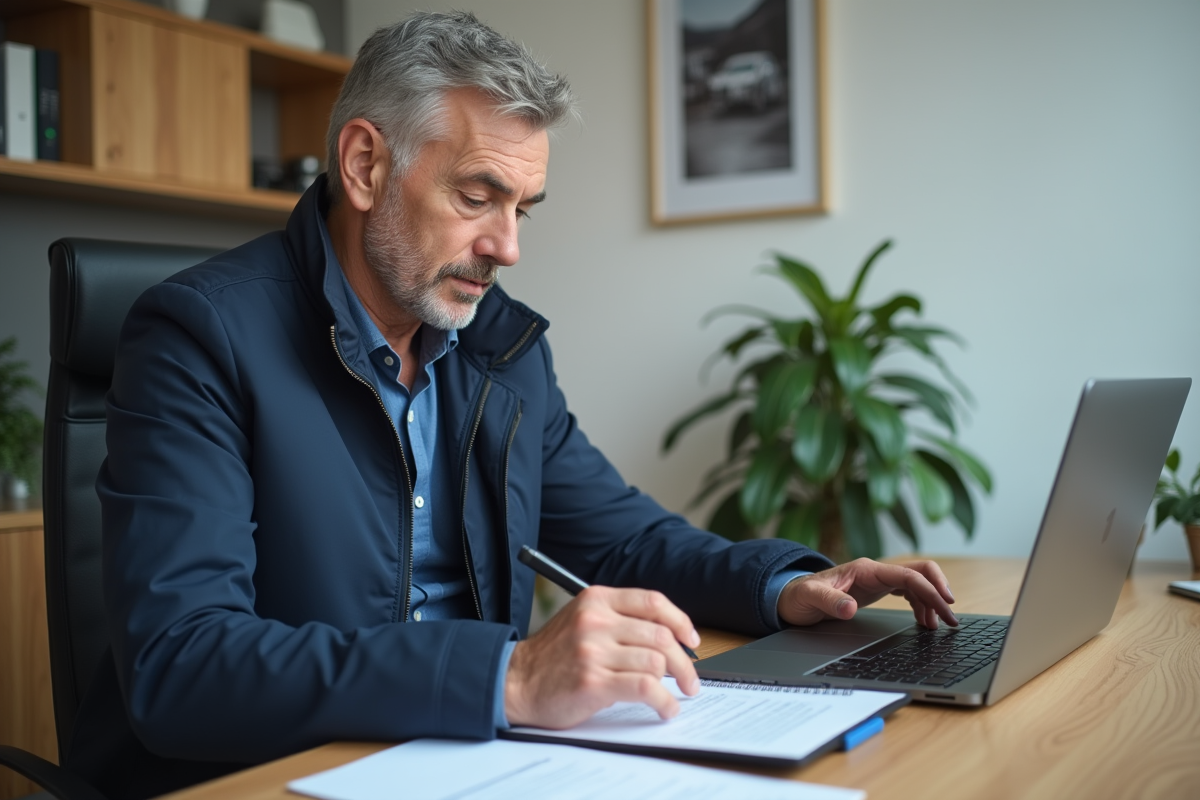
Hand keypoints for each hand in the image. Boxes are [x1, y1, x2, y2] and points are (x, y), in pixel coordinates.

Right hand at [504, 586, 700, 728]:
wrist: (516, 681)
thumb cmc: (553, 655)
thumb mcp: (582, 620)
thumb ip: (618, 619)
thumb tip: (668, 636)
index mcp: (596, 599)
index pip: (653, 602)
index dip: (680, 621)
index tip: (691, 640)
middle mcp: (595, 621)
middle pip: (660, 635)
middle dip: (684, 661)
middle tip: (690, 679)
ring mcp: (593, 651)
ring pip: (656, 662)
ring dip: (675, 683)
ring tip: (675, 696)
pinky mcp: (593, 682)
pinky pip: (645, 687)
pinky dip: (663, 701)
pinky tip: (664, 708)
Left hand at [778, 558, 957, 628]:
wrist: (791, 597)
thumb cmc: (799, 596)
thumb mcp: (810, 599)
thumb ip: (829, 602)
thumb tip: (850, 608)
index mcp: (865, 570)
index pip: (907, 574)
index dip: (930, 587)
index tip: (946, 604)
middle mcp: (875, 571)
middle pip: (920, 572)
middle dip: (939, 592)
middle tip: (951, 618)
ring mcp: (878, 579)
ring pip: (918, 583)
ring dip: (932, 602)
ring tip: (939, 626)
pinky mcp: (878, 589)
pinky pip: (909, 592)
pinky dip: (921, 606)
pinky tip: (924, 622)